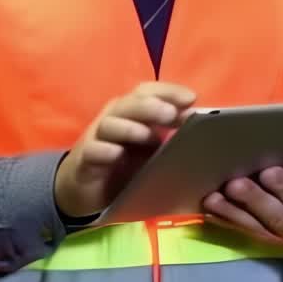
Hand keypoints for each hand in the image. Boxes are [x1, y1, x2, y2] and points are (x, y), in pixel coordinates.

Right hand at [54, 82, 195, 217]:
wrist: (86, 190)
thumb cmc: (124, 165)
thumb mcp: (151, 150)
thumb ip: (170, 136)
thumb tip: (198, 126)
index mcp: (131, 112)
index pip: (147, 92)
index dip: (168, 91)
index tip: (191, 98)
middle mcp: (113, 119)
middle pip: (128, 104)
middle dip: (150, 106)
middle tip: (171, 114)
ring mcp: (96, 139)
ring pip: (109, 125)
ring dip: (130, 127)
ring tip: (150, 136)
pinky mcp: (84, 162)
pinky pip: (92, 152)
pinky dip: (104, 151)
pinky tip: (117, 154)